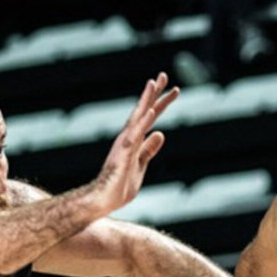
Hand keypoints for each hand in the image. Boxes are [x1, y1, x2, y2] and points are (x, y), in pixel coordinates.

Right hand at [87, 73, 178, 216]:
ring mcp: (125, 144)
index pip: (150, 118)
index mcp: (133, 140)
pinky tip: (151, 111)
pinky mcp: (124, 154)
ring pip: (138, 118)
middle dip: (154, 93)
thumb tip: (160, 133)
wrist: (103, 201)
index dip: (161, 103)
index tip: (174, 90)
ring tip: (154, 83)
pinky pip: (135, 136)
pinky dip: (143, 123)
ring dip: (146, 100)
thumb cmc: (119, 186)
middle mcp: (128, 137)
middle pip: (143, 111)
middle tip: (164, 75)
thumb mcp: (141, 166)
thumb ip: (149, 150)